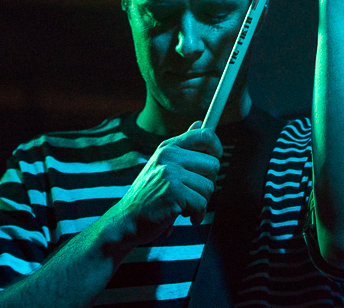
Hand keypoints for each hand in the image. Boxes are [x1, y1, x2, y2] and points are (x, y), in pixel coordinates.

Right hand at [109, 122, 221, 247]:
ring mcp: (171, 173)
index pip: (204, 135)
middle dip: (208, 184)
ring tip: (185, 206)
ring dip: (202, 202)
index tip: (214, 160)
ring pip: (209, 186)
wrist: (127, 220)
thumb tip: (199, 123)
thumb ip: (182, 147)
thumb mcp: (162, 165)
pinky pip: (202, 203)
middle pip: (213, 164)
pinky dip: (197, 214)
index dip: (216, 147)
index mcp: (168, 147)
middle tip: (194, 194)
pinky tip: (186, 216)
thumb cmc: (147, 195)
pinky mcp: (174, 192)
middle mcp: (169, 156)